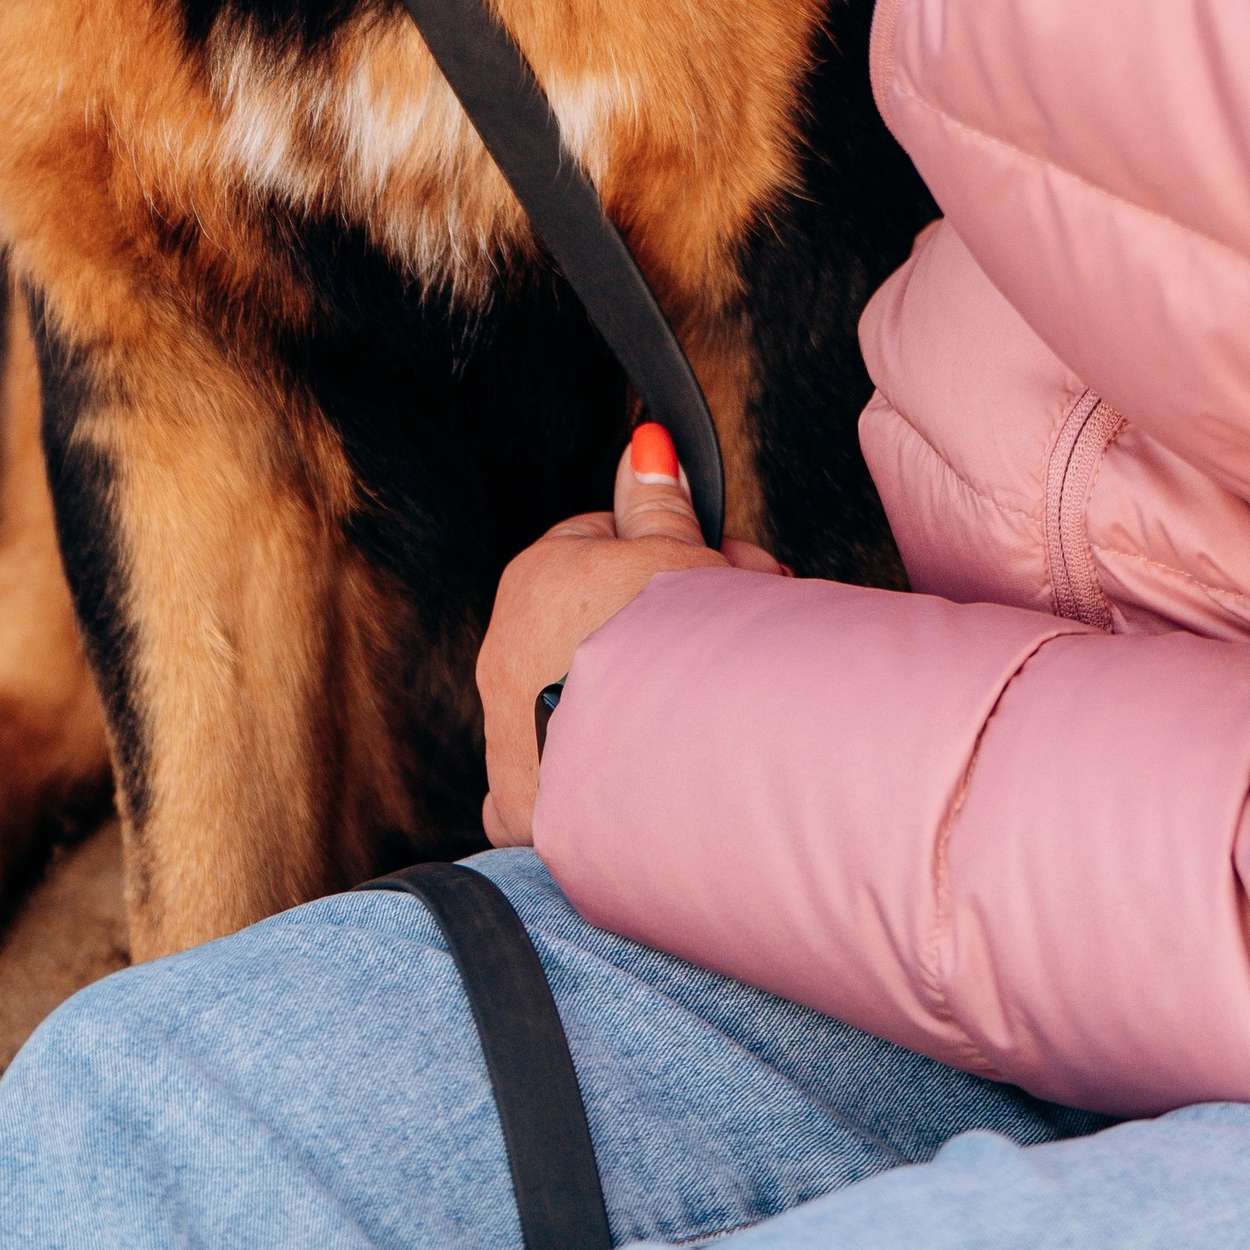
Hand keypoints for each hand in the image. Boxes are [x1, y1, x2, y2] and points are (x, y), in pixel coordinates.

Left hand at [478, 424, 784, 846]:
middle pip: (600, 621)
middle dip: (670, 624)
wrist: (662, 775)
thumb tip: (644, 445)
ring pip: (582, 696)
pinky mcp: (519, 805)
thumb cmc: (674, 653)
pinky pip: (554, 778)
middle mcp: (505, 651)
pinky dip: (595, 774)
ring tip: (714, 705)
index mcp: (538, 578)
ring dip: (642, 695)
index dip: (678, 558)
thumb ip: (658, 503)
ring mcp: (505, 731)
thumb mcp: (680, 557)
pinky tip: (643, 773)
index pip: (609, 547)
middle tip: (744, 632)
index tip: (734, 575)